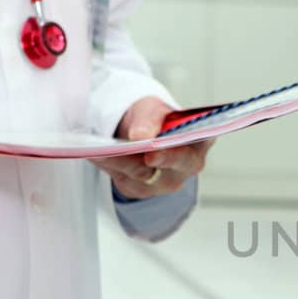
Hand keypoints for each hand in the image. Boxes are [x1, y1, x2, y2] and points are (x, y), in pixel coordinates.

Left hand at [90, 96, 211, 198]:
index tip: (154, 153)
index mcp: (200, 141)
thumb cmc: (153, 118)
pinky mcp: (142, 190)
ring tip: (101, 149)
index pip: (195, 148)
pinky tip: (97, 155)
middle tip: (140, 156)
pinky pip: (124, 180)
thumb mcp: (153, 109)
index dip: (174, 153)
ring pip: (141, 175)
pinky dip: (109, 166)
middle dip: (148, 162)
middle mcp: (187, 166)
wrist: (139, 131)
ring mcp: (166, 182)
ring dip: (119, 161)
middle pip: (169, 170)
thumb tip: (141, 136)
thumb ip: (150, 119)